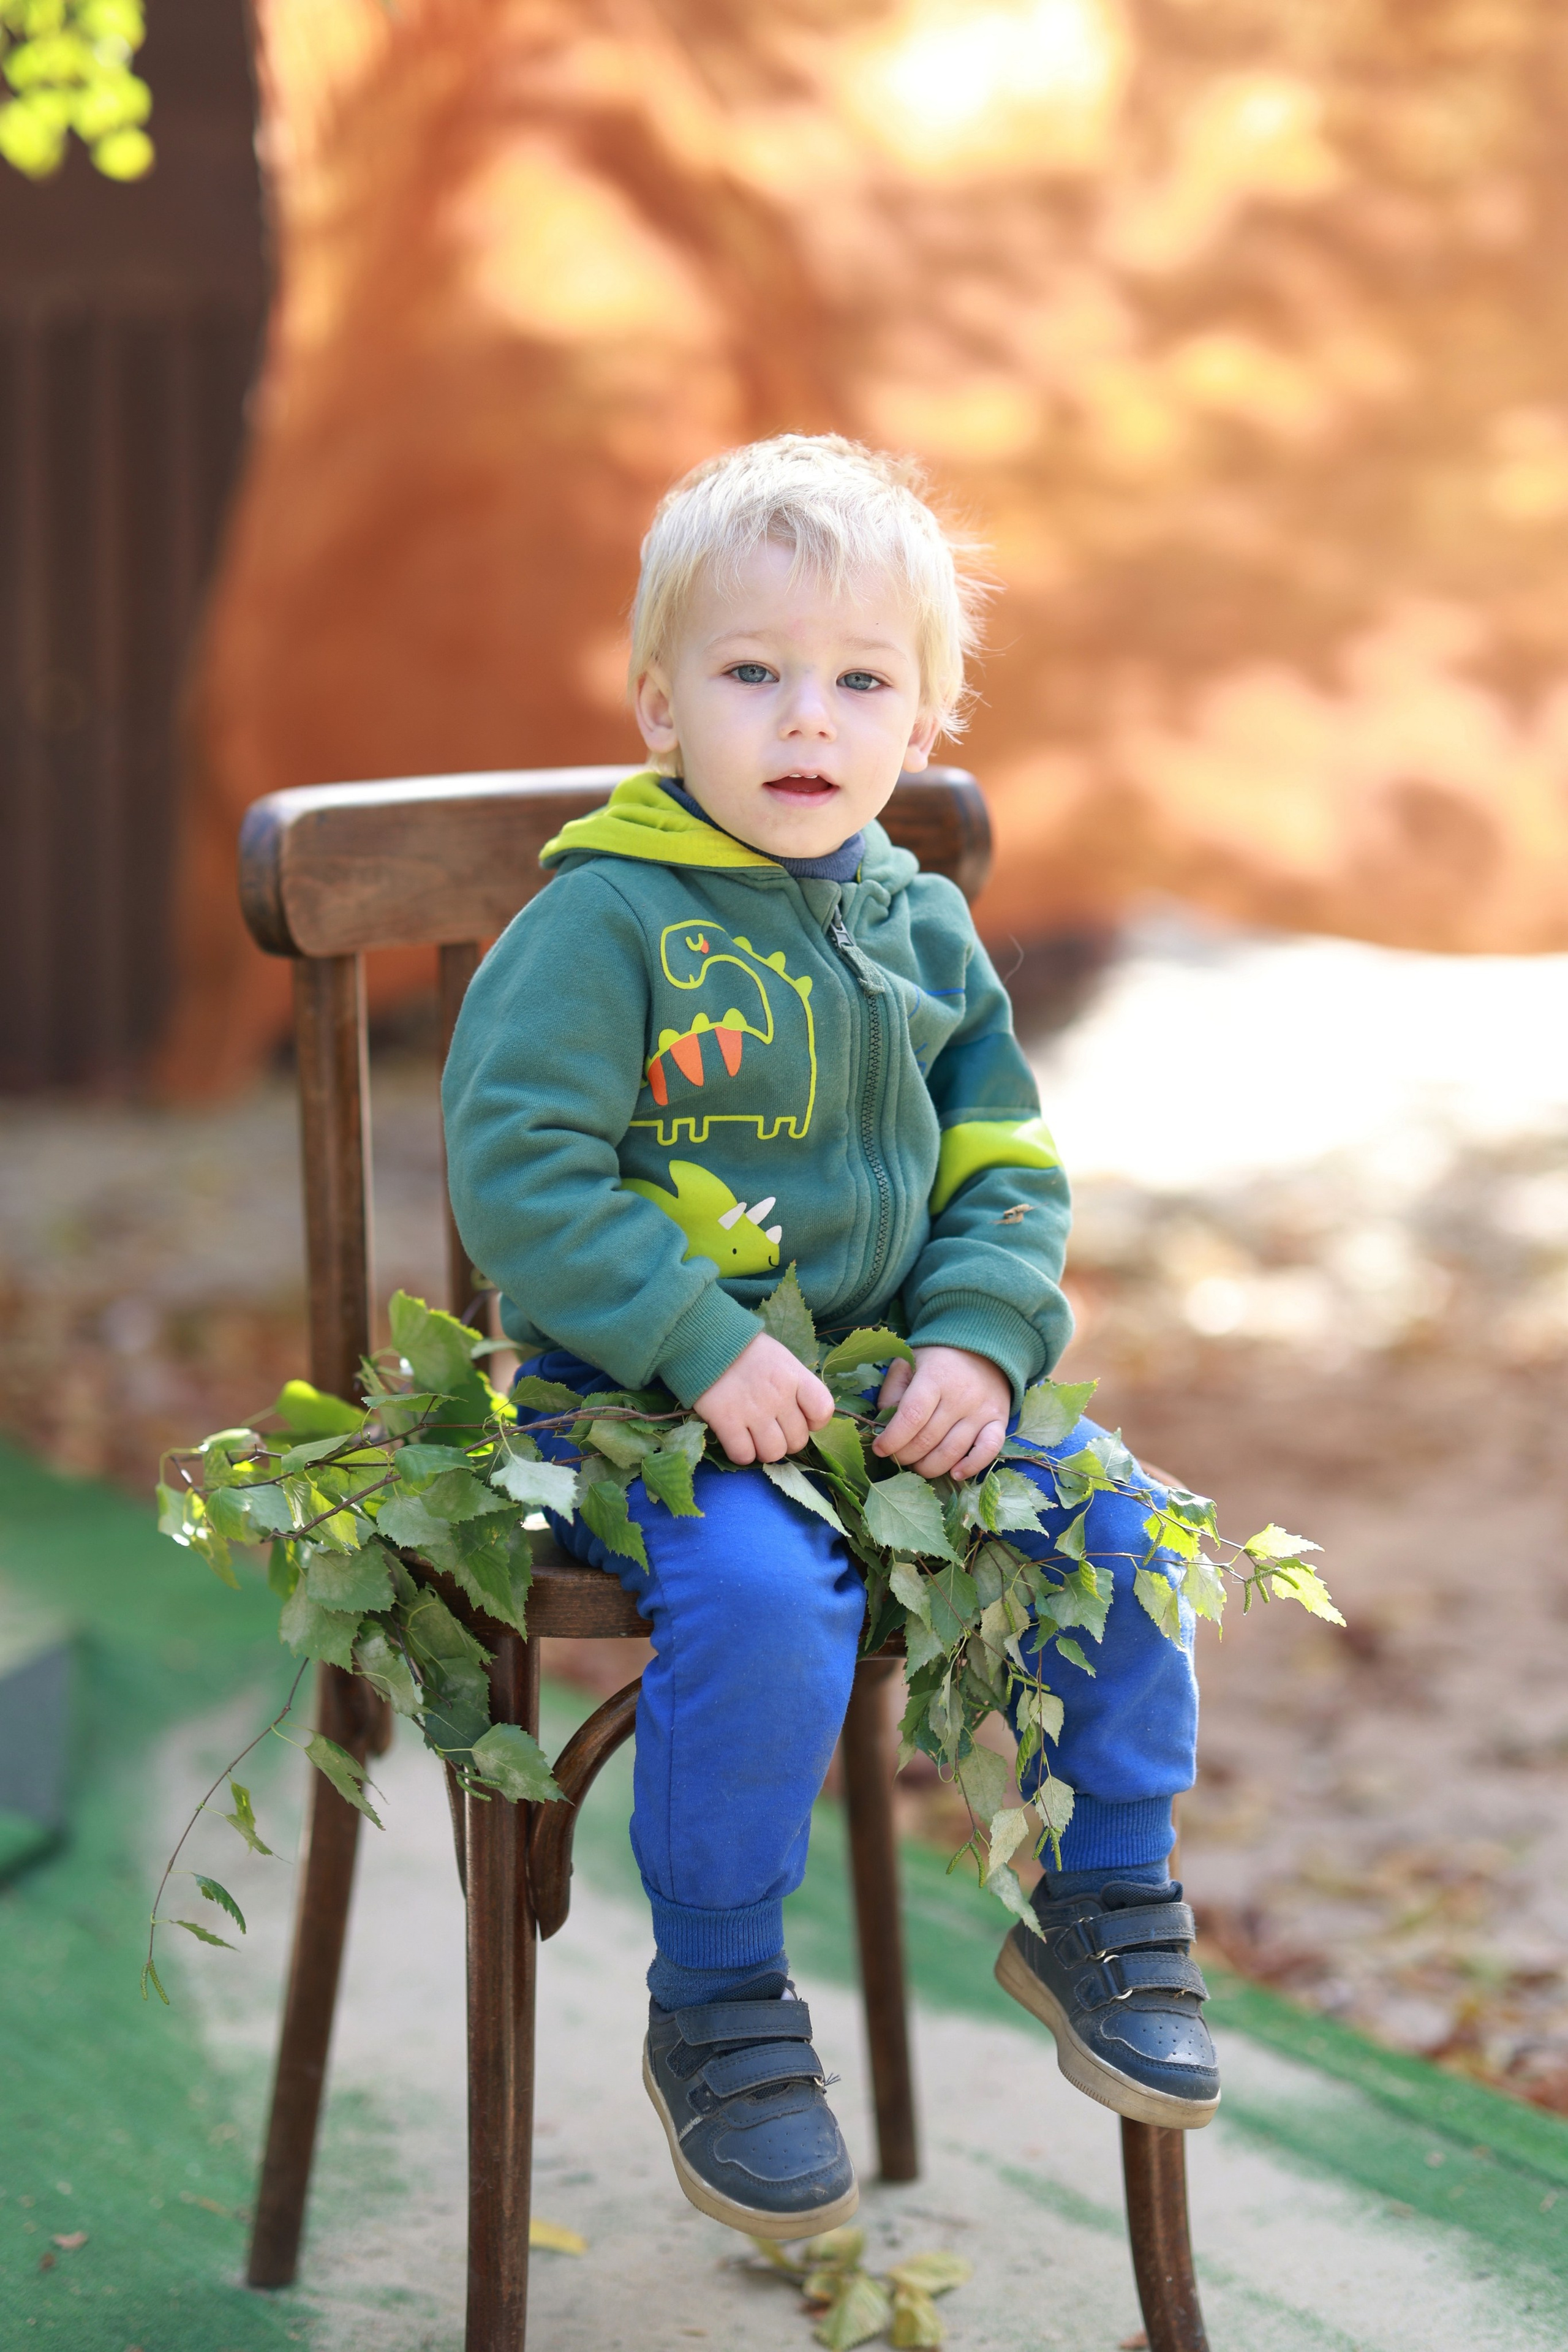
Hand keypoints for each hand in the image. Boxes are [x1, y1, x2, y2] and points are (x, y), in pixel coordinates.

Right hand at [694, 1333, 834, 1465]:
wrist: (706, 1339)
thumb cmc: (745, 1350)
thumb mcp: (780, 1358)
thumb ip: (795, 1386)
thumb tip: (804, 1416)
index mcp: (794, 1376)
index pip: (823, 1412)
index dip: (814, 1422)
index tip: (799, 1417)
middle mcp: (778, 1395)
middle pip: (798, 1440)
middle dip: (786, 1439)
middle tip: (772, 1428)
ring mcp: (753, 1410)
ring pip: (773, 1453)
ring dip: (764, 1450)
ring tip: (754, 1436)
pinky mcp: (726, 1421)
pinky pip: (743, 1456)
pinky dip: (741, 1453)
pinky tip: (736, 1439)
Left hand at [872, 1345, 1009, 1481]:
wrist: (983, 1349)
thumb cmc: (937, 1360)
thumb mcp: (908, 1363)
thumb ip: (892, 1392)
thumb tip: (885, 1425)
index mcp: (935, 1377)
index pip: (912, 1416)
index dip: (893, 1439)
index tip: (880, 1448)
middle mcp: (961, 1396)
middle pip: (928, 1439)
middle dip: (906, 1456)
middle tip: (896, 1457)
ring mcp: (982, 1410)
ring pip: (952, 1451)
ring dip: (929, 1466)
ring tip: (917, 1465)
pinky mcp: (999, 1421)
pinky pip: (989, 1450)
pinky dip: (972, 1467)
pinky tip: (955, 1473)